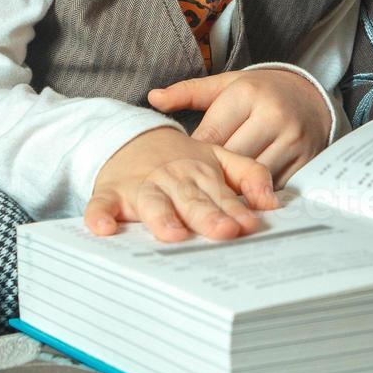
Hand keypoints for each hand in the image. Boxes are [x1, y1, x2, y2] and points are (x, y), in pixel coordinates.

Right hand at [85, 126, 279, 242]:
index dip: (234, 210)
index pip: (220, 195)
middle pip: (191, 200)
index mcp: (200, 174)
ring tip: (173, 234)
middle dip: (207, 216)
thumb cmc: (181, 160)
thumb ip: (248, 175)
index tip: (247, 225)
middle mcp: (172, 180)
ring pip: (152, 203)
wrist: (132, 138)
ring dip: (162, 218)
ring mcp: (141, 187)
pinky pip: (102, 205)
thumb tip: (272, 202)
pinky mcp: (111, 193)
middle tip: (223, 231)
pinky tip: (104, 229)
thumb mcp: (219, 159)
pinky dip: (100, 216)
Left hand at [146, 68, 330, 187]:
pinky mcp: (306, 160)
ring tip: (217, 201)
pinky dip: (258, 195)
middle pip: (231, 161)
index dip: (195, 157)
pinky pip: (275, 186)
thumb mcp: (225, 85)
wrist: (310, 96)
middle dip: (213, 176)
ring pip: (253, 178)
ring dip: (235, 190)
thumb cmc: (259, 93)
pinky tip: (245, 199)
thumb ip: (188, 93)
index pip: (211, 136)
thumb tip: (153, 98)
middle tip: (194, 191)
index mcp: (247, 95)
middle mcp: (272, 116)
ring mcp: (293, 140)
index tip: (182, 170)